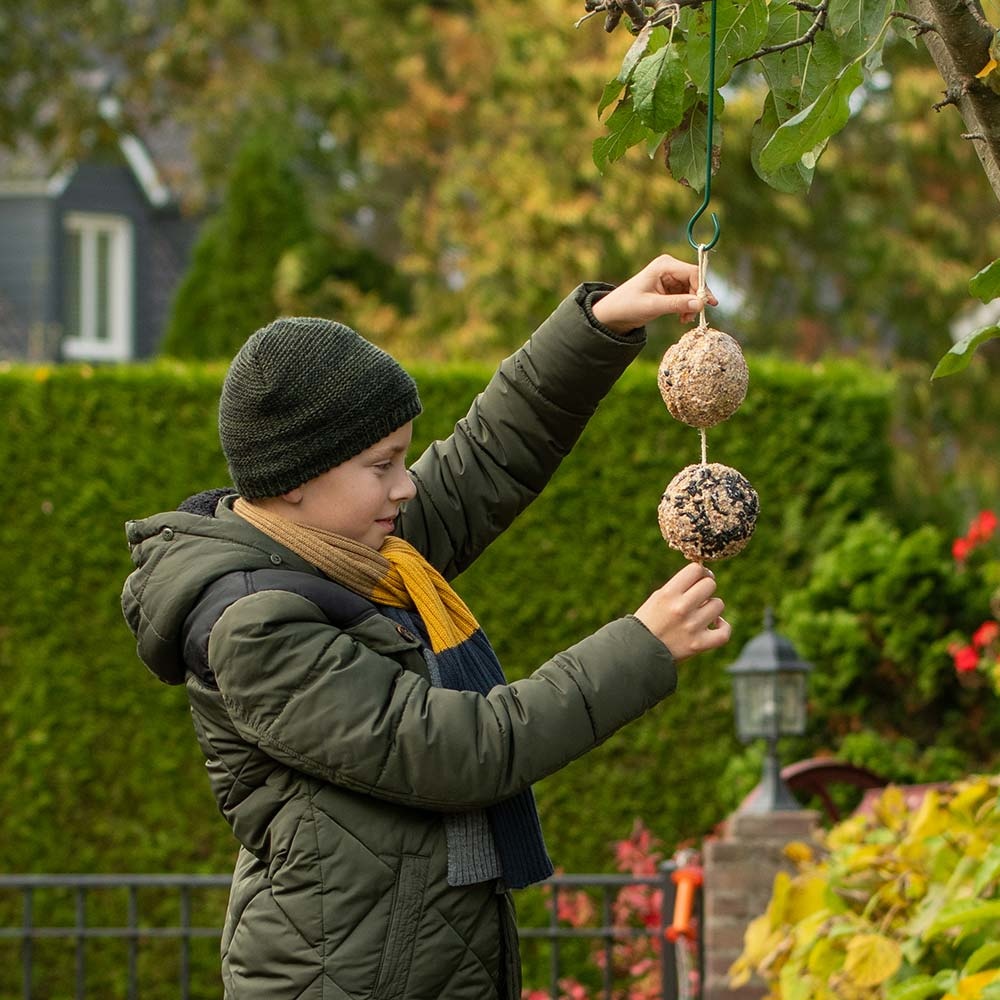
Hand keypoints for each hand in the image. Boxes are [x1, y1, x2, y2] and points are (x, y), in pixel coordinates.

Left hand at [591, 254, 718, 332]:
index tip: (704, 306)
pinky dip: (687, 307)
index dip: (702, 288)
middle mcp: (669, 267)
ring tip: (684, 320)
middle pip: (695, 280)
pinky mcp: (670, 288)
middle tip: (694, 317)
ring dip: (692, 305)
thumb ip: (676, 304)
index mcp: (664, 265)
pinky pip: (687, 296)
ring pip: (693, 290)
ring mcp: (671, 277)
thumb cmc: (627, 306)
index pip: (693, 272)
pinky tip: (682, 318)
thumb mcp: (652, 306)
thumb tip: (700, 304)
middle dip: (697, 299)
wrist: (614, 313)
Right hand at [634, 562, 730, 660]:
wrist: (638, 653)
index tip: (698, 579)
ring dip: (712, 608)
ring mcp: (691, 626)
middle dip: (706, 589)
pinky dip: (723, 628)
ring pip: (718, 605)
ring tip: (701, 614)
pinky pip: (724, 632)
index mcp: (668, 593)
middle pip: (710, 585)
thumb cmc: (649, 622)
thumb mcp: (658, 597)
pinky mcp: (698, 644)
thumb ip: (680, 586)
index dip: (700, 573)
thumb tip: (705, 575)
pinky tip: (715, 625)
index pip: (696, 569)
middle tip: (699, 597)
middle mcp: (680, 608)